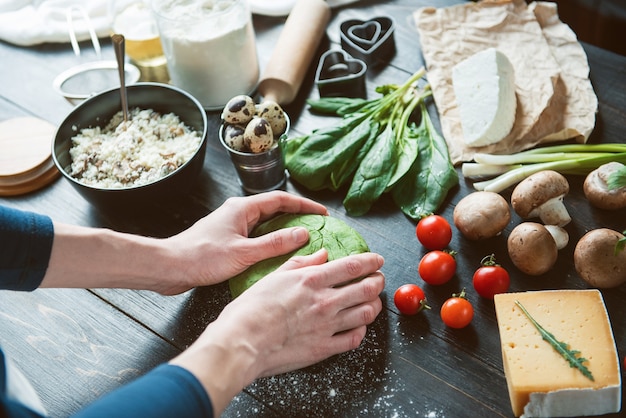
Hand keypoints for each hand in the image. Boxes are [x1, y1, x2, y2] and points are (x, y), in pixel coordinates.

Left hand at [162, 191, 327, 293]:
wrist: (170, 266)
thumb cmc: (201, 257)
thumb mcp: (244, 252)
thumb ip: (275, 243)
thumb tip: (302, 234)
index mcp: (242, 208)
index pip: (281, 200)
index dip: (304, 206)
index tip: (322, 214)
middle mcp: (238, 212)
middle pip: (275, 209)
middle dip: (297, 216)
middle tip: (318, 227)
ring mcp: (232, 226)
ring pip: (265, 224)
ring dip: (284, 230)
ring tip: (304, 241)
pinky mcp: (227, 239)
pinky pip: (256, 236)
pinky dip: (271, 242)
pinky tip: (278, 255)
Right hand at [170, 249, 384, 414]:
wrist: (242, 343)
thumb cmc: (250, 309)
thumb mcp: (273, 276)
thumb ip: (300, 263)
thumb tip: (321, 254)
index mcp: (311, 280)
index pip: (352, 266)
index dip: (370, 262)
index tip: (377, 260)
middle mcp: (325, 302)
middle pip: (366, 289)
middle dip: (378, 282)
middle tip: (379, 279)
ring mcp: (327, 326)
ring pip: (366, 313)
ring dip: (374, 305)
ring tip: (373, 302)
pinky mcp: (324, 348)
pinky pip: (354, 339)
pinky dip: (362, 331)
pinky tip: (359, 326)